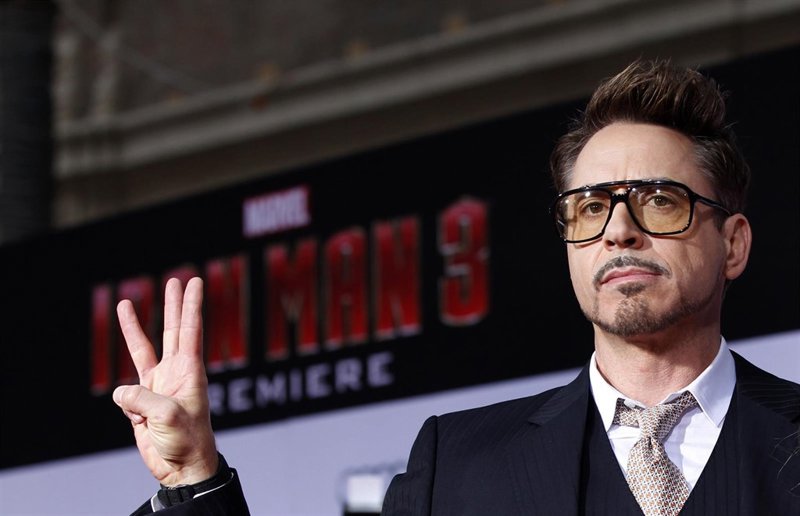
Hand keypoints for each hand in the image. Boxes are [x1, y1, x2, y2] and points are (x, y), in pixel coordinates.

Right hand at [112, 277, 217, 485]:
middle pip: (171, 331)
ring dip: (134, 328)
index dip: (191, 305)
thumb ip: (142, 398)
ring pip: (143, 350)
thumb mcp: (167, 416)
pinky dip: (125, 405)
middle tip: (175, 280)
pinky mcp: (142, 402)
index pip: (190, 330)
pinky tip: (138, 421)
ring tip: (126, 303)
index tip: (196, 281)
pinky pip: (124, 395)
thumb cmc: (187, 440)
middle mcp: (175, 372)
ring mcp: (158, 385)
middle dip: (172, 305)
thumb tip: (120, 392)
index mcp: (190, 371)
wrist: (182, 467)